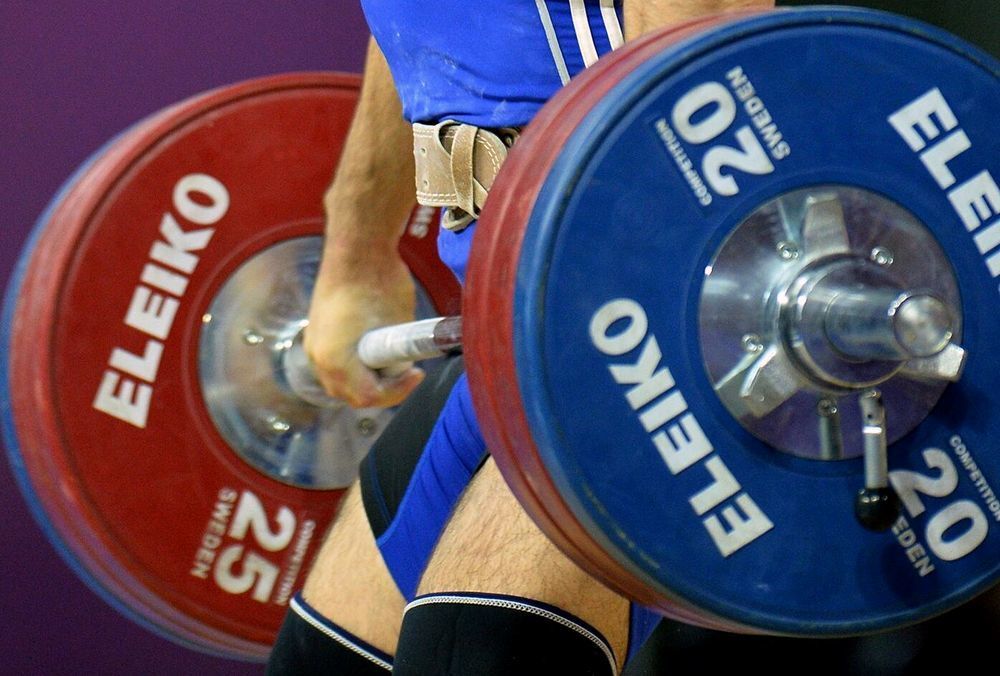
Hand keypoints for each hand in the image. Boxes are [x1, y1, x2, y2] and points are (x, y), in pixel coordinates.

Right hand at [304, 248, 424, 408]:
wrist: (357, 248)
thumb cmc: (380, 282)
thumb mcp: (400, 327)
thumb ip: (399, 356)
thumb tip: (403, 367)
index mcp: (338, 360)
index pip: (370, 397)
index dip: (398, 391)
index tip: (417, 374)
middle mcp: (318, 358)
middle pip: (351, 395)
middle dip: (382, 389)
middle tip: (406, 374)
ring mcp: (313, 346)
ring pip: (340, 383)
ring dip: (366, 380)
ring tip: (391, 364)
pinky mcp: (315, 335)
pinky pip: (334, 365)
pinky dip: (354, 367)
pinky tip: (374, 352)